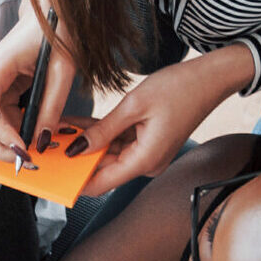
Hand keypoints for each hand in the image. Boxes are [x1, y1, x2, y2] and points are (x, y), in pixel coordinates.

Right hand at [0, 13, 76, 160]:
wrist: (52, 12)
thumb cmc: (56, 32)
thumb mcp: (62, 72)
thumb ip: (51, 108)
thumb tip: (41, 142)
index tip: (23, 150)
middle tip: (26, 162)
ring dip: (5, 143)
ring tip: (33, 151)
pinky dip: (12, 133)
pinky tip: (32, 136)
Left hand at [70, 47, 254, 196]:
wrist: (211, 77)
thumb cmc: (180, 88)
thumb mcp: (134, 106)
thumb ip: (103, 131)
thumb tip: (77, 150)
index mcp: (145, 160)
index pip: (101, 183)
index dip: (75, 182)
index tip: (52, 175)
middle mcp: (147, 163)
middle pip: (103, 169)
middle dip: (76, 159)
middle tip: (48, 146)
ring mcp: (148, 153)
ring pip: (108, 155)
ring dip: (85, 144)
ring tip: (58, 131)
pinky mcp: (148, 142)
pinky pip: (118, 142)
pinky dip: (100, 135)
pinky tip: (77, 126)